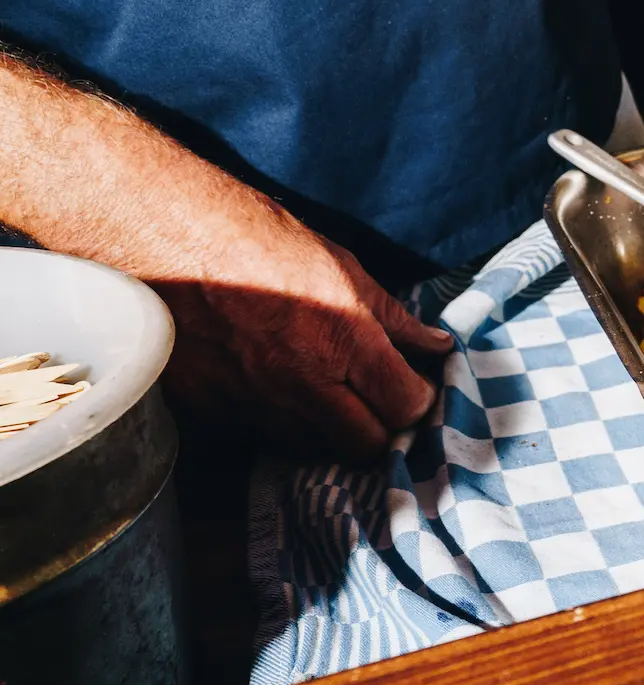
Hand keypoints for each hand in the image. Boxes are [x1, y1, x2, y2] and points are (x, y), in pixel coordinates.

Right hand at [151, 203, 452, 461]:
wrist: (166, 237)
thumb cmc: (260, 239)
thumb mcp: (343, 267)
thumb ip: (393, 317)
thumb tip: (436, 345)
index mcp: (346, 341)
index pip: (405, 407)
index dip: (419, 402)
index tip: (416, 388)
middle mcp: (303, 382)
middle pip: (365, 444)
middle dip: (382, 429)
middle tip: (380, 404)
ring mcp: (254, 402)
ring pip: (313, 446)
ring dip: (330, 429)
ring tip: (329, 394)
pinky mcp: (212, 410)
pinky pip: (260, 434)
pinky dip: (278, 421)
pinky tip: (277, 389)